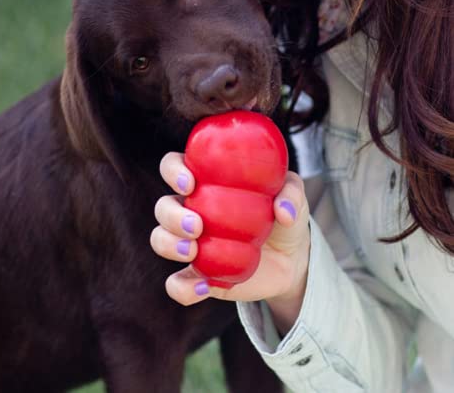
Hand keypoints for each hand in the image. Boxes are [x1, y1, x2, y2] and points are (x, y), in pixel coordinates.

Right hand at [151, 152, 310, 327]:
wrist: (292, 261)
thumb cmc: (285, 216)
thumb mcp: (294, 196)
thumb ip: (291, 193)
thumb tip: (282, 212)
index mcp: (207, 183)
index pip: (174, 167)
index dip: (173, 171)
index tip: (190, 183)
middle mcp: (192, 211)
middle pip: (163, 206)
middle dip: (171, 215)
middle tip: (197, 226)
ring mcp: (192, 244)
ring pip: (160, 240)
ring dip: (169, 244)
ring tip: (194, 251)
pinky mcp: (197, 276)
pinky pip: (176, 284)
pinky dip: (182, 288)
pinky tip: (203, 287)